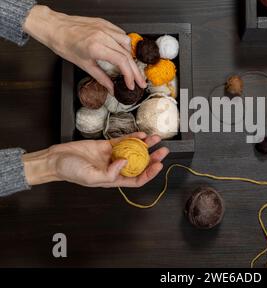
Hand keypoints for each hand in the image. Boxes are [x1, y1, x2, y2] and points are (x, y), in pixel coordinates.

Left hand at [23, 5, 145, 92]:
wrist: (54, 27)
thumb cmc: (64, 44)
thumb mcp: (83, 65)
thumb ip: (101, 77)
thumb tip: (112, 88)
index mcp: (96, 47)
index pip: (122, 62)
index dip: (130, 75)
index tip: (131, 85)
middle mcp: (103, 36)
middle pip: (128, 55)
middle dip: (136, 71)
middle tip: (141, 82)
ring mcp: (105, 28)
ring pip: (127, 43)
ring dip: (131, 57)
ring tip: (131, 68)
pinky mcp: (105, 23)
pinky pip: (121, 34)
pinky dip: (125, 44)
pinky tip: (124, 52)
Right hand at [23, 132, 168, 187]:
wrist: (57, 158)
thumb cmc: (71, 171)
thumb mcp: (90, 176)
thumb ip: (109, 173)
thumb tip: (126, 162)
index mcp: (114, 179)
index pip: (137, 179)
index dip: (149, 173)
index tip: (158, 165)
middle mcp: (116, 168)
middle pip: (139, 164)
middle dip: (153, 158)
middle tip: (163, 150)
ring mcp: (112, 156)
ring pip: (134, 151)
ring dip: (145, 145)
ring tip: (156, 139)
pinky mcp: (106, 145)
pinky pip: (123, 141)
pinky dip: (133, 137)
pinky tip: (141, 134)